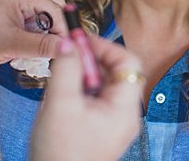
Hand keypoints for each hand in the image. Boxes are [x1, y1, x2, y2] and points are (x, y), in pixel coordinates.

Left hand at [0, 0, 67, 68]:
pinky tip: (28, 47)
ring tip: (39, 50)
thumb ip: (43, 46)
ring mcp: (12, 1)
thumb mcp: (12, 45)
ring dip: (45, 32)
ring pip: (43, 14)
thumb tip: (69, 48)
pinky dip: (34, 33)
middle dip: (56, 28)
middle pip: (52, 7)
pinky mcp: (7, 11)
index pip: (55, 9)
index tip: (69, 48)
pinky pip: (31, 18)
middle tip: (56, 48)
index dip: (64, 29)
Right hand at [30, 36, 143, 160]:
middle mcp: (126, 115)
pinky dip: (80, 94)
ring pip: (104, 87)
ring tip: (59, 81)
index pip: (129, 62)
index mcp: (126, 107)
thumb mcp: (60, 105)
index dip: (105, 46)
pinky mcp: (102, 131)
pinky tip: (60, 99)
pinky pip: (96, 102)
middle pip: (117, 73)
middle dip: (91, 61)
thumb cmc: (60, 152)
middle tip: (67, 55)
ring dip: (82, 78)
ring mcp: (115, 124)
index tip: (80, 40)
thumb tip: (69, 42)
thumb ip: (66, 69)